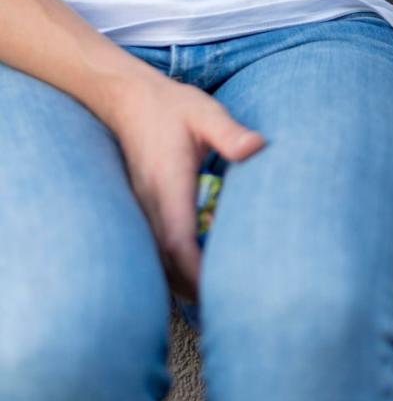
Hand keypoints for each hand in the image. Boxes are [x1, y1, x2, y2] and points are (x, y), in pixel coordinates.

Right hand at [100, 75, 265, 300]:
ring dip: (181, 280)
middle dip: (193, 287)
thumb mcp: (205, 113)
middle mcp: (149, 203)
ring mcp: (141, 207)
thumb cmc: (172, 107)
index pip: (177, 242)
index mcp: (167, 186)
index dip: (197, 270)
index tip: (222, 288)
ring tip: (217, 294)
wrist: (127, 98)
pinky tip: (196, 270)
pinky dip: (171, 266)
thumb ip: (229, 133)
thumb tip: (257, 147)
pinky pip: (152, 247)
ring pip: (155, 259)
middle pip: (165, 263)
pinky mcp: (141, 207)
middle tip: (230, 302)